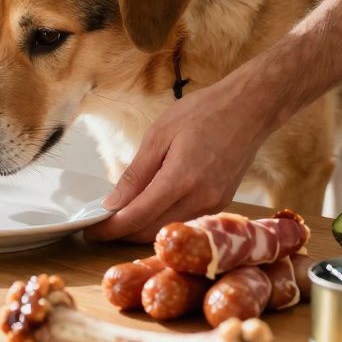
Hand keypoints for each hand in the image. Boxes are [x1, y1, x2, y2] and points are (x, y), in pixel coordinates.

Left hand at [85, 78, 275, 242]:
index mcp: (181, 179)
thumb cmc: (204, 112)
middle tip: (100, 226)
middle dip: (123, 232)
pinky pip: (186, 220)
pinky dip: (164, 220)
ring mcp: (215, 205)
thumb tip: (112, 203)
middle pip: (152, 231)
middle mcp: (201, 199)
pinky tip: (149, 209)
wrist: (250, 108)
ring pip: (169, 229)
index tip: (91, 230)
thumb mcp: (159, 135)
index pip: (137, 216)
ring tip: (120, 217)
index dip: (110, 228)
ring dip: (143, 229)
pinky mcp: (222, 204)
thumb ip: (136, 174)